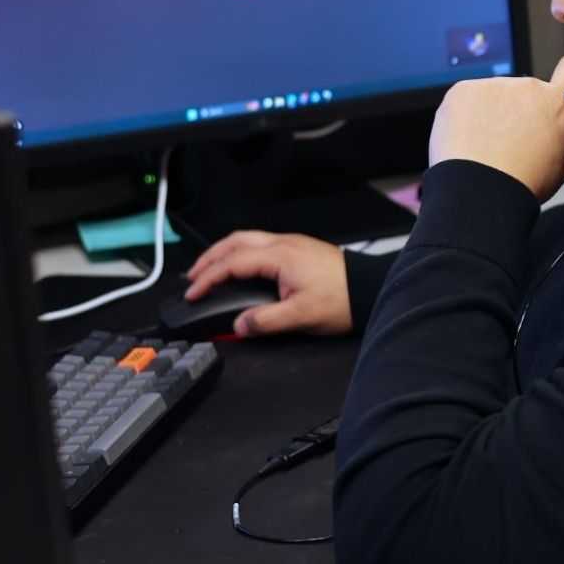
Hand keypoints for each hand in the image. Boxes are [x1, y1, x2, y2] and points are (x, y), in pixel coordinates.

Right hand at [184, 230, 352, 336]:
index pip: (233, 262)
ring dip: (225, 252)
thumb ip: (266, 321)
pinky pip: (261, 243)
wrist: (371, 289)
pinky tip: (241, 266)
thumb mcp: (302, 316)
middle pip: (235, 241)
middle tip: (193, 276)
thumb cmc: (343, 299)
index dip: (208, 278)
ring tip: (210, 270)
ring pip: (248, 239)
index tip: (193, 292)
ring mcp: (293, 243)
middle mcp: (284, 243)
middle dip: (210, 258)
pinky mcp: (300, 249)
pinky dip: (242, 253)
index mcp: (281, 256)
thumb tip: (239, 324)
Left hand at [429, 56, 563, 200]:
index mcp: (555, 105)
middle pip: (522, 92)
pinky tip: (467, 139)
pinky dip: (463, 115)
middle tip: (507, 141)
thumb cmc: (521, 183)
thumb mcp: (559, 173)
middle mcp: (527, 87)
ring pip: (492, 96)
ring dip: (489, 112)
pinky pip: (465, 98)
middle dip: (516, 110)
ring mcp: (493, 86)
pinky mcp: (463, 90)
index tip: (563, 72)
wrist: (480, 190)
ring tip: (484, 146)